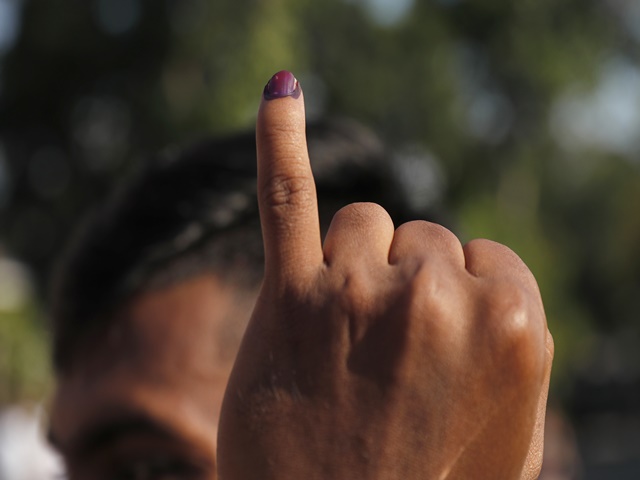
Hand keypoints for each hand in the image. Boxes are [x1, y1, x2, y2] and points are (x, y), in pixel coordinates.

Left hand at [217, 71, 553, 478]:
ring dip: (354, 273)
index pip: (483, 258)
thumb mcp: (515, 426)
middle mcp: (438, 301)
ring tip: (340, 345)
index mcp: (513, 326)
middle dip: (403, 292)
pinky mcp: (291, 300)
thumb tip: (492, 275)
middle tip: (381, 366)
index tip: (433, 351)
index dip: (454, 304)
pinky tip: (281, 91)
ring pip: (363, 227)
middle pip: (420, 240)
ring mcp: (359, 295)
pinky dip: (278, 138)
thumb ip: (520, 342)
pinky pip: (286, 195)